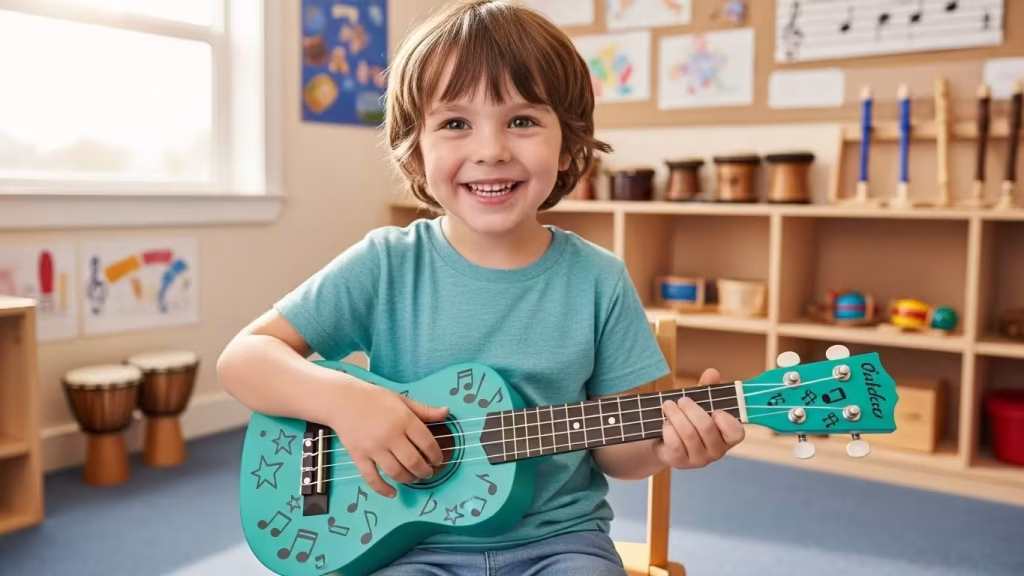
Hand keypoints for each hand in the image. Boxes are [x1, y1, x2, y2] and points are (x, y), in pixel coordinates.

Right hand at [331, 380, 448, 497]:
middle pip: (414, 461)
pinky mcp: (359, 456)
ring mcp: (374, 448)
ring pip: (396, 472)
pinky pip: (371, 478)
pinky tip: (392, 493)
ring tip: (414, 478)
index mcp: (404, 420)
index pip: (427, 443)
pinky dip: (383, 489)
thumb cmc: (374, 398)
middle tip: (428, 472)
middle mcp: (390, 436)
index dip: (436, 455)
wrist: (342, 400)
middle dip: (425, 471)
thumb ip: (424, 410)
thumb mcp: (402, 400)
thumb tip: (447, 412)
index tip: (438, 460)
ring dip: (409, 479)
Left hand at [654, 368, 744, 469]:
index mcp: (726, 436)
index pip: (737, 434)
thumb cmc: (688, 421)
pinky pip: (675, 444)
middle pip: (706, 427)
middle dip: (691, 409)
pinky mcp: (681, 463)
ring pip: (688, 434)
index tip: (715, 410)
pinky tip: (665, 423)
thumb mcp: (698, 403)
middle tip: (681, 400)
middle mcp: (716, 451)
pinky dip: (668, 429)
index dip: (726, 421)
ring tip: (668, 405)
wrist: (664, 442)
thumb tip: (712, 372)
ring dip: (676, 415)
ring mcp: (699, 460)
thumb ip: (707, 389)